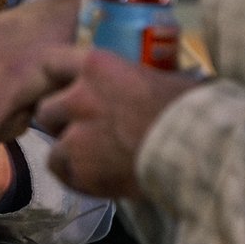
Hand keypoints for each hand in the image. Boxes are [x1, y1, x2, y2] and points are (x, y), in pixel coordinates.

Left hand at [37, 52, 200, 199]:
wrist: (197, 149)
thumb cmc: (191, 108)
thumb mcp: (161, 76)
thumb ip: (137, 79)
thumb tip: (148, 82)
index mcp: (97, 67)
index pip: (51, 63)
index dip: (53, 79)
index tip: (60, 89)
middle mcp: (78, 99)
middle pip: (47, 110)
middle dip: (62, 122)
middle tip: (86, 131)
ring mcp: (76, 137)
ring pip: (53, 149)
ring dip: (70, 154)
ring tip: (97, 162)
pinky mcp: (80, 171)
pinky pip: (66, 176)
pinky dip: (80, 179)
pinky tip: (102, 179)